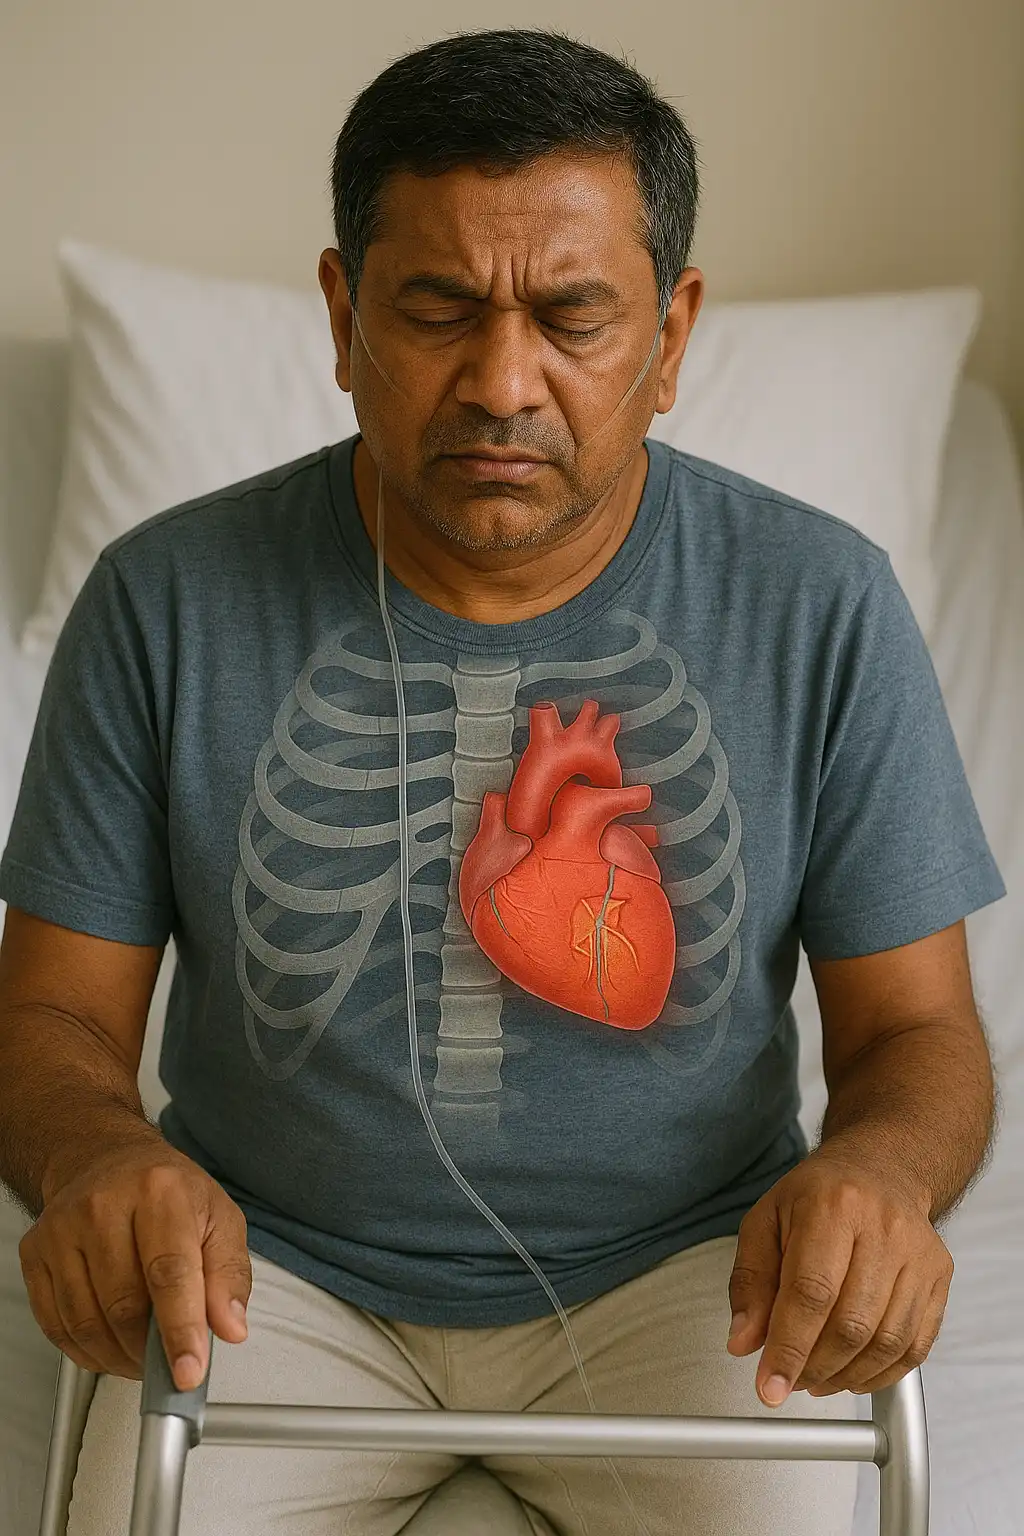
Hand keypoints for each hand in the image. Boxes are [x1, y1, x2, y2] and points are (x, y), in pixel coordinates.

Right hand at [19, 1138, 250, 1391]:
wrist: (107, 1160)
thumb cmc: (169, 1192)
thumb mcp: (219, 1219)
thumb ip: (229, 1275)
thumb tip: (230, 1327)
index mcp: (159, 1192)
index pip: (169, 1273)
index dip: (180, 1330)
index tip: (189, 1372)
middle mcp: (103, 1206)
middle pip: (124, 1306)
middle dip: (149, 1352)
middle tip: (170, 1365)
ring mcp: (62, 1230)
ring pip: (86, 1322)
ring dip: (119, 1357)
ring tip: (143, 1356)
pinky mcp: (35, 1253)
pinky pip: (56, 1325)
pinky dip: (87, 1351)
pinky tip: (111, 1347)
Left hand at [726, 1148, 952, 1405]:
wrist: (881, 1168)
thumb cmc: (819, 1195)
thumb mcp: (766, 1221)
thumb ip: (751, 1282)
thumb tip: (744, 1342)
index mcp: (833, 1206)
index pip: (812, 1293)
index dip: (789, 1348)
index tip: (770, 1386)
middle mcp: (883, 1228)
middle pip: (851, 1323)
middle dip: (814, 1367)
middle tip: (789, 1380)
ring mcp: (919, 1254)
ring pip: (886, 1341)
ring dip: (845, 1376)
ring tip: (816, 1379)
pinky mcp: (939, 1277)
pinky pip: (915, 1346)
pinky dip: (881, 1374)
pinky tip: (852, 1375)